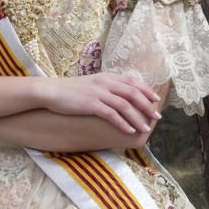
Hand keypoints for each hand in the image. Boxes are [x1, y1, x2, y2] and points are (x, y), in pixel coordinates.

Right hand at [42, 72, 162, 134]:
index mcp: (107, 77)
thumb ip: (106, 86)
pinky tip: (129, 131)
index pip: (133, 82)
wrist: (51, 91)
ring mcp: (98, 93)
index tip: (156, 100)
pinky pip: (111, 114)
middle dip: (147, 106)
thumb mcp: (92, 83)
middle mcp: (105, 83)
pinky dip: (122, 123)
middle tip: (157, 116)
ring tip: (145, 128)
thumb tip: (120, 95)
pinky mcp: (91, 104)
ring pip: (125, 105)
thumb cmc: (71, 90)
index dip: (146, 90)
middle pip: (133, 93)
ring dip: (137, 118)